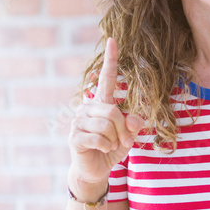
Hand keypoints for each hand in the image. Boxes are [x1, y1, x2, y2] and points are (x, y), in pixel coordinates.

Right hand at [68, 37, 143, 184]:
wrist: (95, 169)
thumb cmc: (112, 148)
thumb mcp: (129, 136)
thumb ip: (134, 125)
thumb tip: (134, 119)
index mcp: (102, 103)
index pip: (106, 78)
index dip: (110, 60)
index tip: (113, 40)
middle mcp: (88, 108)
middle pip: (113, 111)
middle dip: (124, 130)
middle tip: (124, 141)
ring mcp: (79, 121)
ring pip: (107, 125)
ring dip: (115, 139)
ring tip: (111, 145)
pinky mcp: (75, 137)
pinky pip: (99, 138)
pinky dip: (107, 147)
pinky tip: (102, 150)